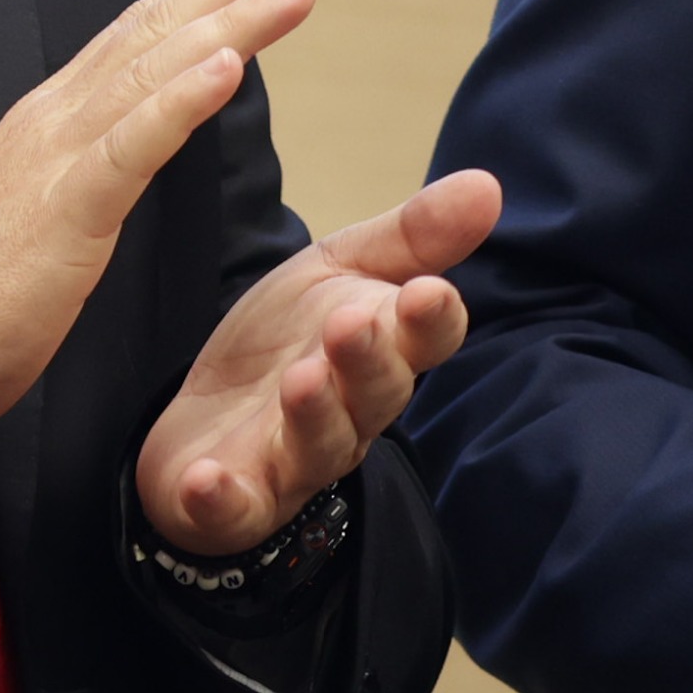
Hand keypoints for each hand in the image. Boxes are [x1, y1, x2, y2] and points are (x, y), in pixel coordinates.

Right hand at [0, 0, 325, 441]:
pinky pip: (128, 146)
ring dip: (231, 21)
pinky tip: (229, 66)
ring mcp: (53, 158)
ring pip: (154, 69)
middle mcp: (55, 118)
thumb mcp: (48, 210)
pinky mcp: (59, 211)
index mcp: (56, 119)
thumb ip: (92, 163)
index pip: (145, 34)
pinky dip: (179, 101)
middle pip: (158, 27)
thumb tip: (140, 138)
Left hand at [138, 168, 498, 553]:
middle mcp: (352, 413)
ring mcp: (295, 461)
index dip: (430, 322)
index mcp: (383, 350)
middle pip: (377, 394)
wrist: (203, 418)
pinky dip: (222, 498)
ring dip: (314, 417)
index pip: (426, 339)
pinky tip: (205, 479)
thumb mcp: (338, 272)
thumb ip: (411, 236)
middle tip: (354, 323)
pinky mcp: (238, 501)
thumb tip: (488, 184)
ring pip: (320, 447)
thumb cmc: (284, 342)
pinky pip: (237, 508)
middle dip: (369, 360)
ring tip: (302, 381)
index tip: (428, 291)